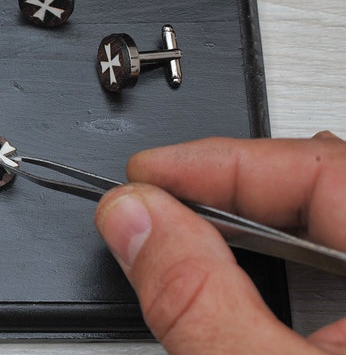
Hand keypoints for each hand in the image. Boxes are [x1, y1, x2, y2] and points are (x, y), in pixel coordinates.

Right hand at [95, 132, 345, 354]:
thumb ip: (197, 298)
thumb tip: (133, 217)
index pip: (323, 171)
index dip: (221, 162)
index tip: (149, 174)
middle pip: (323, 192)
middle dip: (226, 190)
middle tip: (154, 198)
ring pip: (325, 231)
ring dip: (246, 228)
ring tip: (181, 228)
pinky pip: (331, 277)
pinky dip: (273, 269)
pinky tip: (234, 275)